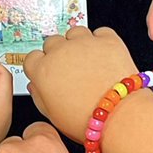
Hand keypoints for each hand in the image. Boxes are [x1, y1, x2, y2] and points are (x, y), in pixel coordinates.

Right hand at [24, 27, 136, 142]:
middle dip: (58, 53)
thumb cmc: (87, 121)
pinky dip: (101, 40)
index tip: (48, 70)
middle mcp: (61, 52)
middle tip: (70, 69)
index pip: (32, 57)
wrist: (119, 117)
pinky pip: (101, 32)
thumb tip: (36, 86)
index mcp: (43, 70)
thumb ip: (39, 97)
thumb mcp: (53, 116)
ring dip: (78, 43)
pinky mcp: (107, 41)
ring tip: (88, 61)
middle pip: (52, 42)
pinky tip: (103, 54)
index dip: (40, 65)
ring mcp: (84, 43)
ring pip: (75, 32)